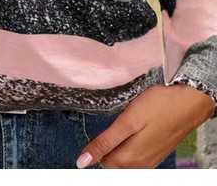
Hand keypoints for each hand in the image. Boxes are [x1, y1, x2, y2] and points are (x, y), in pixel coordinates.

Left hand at [76, 83, 214, 168]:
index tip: (107, 127)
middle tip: (118, 124)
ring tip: (127, 126)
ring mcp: (149, 163)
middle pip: (111, 163)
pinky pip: (135, 158)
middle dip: (109, 146)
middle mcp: (138, 167)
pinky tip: (136, 131)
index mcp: (129, 159)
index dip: (98, 143)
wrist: (188, 103)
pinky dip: (130, 147)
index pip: (100, 161)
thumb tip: (82, 162)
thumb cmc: (157, 107)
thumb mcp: (127, 121)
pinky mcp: (155, 156)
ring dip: (120, 146)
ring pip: (123, 161)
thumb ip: (105, 142)